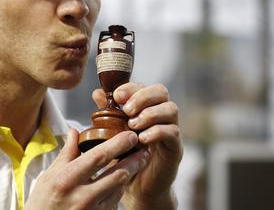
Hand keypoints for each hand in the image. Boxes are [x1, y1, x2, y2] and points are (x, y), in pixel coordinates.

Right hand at [25, 128, 149, 209]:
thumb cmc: (43, 203)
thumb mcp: (49, 176)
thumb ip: (66, 153)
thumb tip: (74, 132)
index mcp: (67, 179)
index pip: (98, 157)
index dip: (118, 144)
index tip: (130, 135)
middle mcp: (82, 196)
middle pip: (117, 174)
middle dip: (134, 159)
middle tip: (144, 148)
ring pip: (119, 188)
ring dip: (131, 173)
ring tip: (139, 159)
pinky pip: (114, 201)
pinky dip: (120, 188)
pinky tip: (123, 178)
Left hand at [92, 83, 182, 208]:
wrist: (138, 187)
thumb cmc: (126, 157)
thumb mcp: (114, 133)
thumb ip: (108, 113)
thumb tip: (97, 93)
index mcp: (147, 108)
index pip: (144, 86)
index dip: (131, 88)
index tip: (117, 96)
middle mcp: (161, 115)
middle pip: (161, 91)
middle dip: (142, 97)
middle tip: (127, 110)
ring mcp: (171, 130)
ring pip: (171, 109)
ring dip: (150, 113)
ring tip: (132, 125)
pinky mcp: (176, 147)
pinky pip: (173, 132)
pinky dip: (156, 132)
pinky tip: (141, 139)